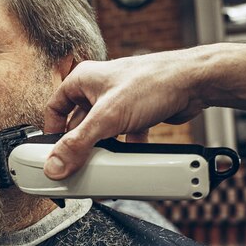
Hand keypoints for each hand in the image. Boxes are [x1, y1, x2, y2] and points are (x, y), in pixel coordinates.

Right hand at [43, 51, 204, 178]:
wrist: (194, 82)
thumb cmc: (152, 82)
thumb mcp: (107, 118)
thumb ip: (79, 144)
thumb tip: (55, 165)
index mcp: (83, 80)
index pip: (55, 108)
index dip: (51, 132)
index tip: (51, 153)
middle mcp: (98, 88)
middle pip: (78, 123)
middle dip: (79, 145)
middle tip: (76, 165)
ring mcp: (118, 100)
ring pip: (101, 130)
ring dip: (102, 148)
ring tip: (101, 165)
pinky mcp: (136, 112)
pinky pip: (122, 134)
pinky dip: (124, 148)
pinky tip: (127, 159)